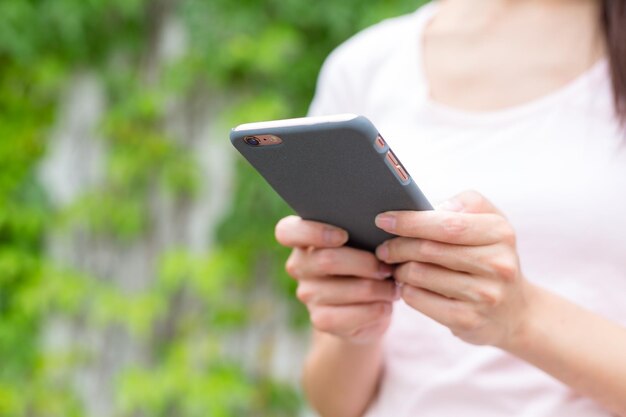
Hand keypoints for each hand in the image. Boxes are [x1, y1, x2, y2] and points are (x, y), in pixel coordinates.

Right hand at [275, 215, 398, 344]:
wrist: (367, 306)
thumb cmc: (367, 261)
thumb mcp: (363, 242)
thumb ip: (362, 230)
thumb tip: (383, 229)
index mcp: (302, 239)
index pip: (287, 231)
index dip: (313, 232)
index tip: (343, 235)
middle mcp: (299, 265)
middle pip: (326, 260)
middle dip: (365, 263)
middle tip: (387, 266)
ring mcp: (307, 294)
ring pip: (344, 289)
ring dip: (376, 288)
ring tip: (393, 286)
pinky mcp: (320, 320)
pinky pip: (351, 315)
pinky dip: (375, 309)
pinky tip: (385, 305)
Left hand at [374, 190, 532, 347]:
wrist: (514, 312)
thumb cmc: (489, 256)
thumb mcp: (489, 223)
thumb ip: (465, 205)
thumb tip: (431, 208)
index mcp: (500, 233)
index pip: (447, 224)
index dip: (411, 221)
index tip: (383, 219)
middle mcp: (497, 265)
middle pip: (428, 249)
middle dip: (397, 246)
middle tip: (383, 248)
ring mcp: (484, 296)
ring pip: (418, 274)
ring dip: (400, 269)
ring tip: (398, 266)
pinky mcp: (468, 320)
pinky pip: (418, 299)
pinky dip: (406, 290)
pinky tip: (408, 286)